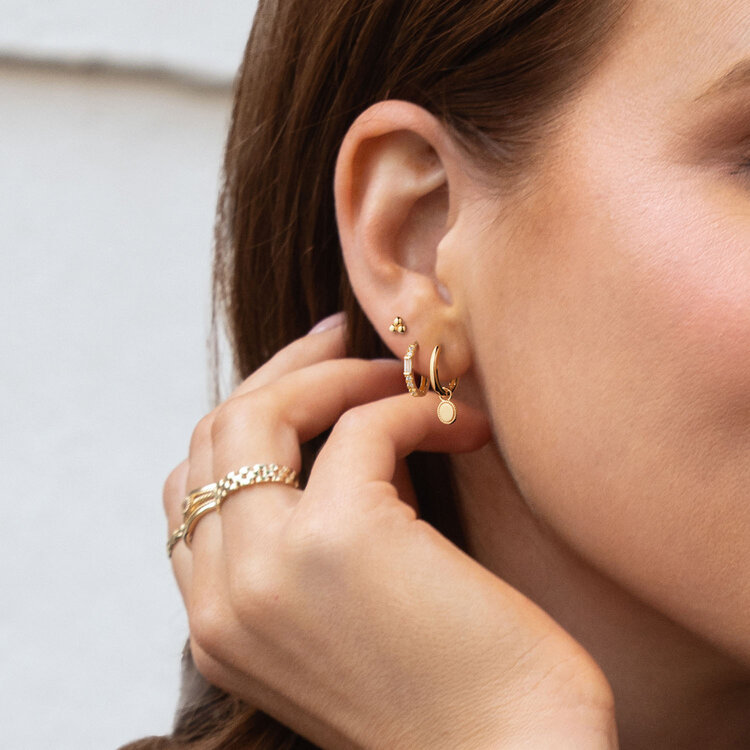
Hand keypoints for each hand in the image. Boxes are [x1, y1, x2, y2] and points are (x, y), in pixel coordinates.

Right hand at [164, 317, 617, 749]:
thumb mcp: (344, 614)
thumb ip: (311, 536)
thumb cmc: (450, 688)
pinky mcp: (340, 538)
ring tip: (401, 377)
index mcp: (217, 623)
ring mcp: (270, 567)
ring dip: (335, 376)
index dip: (250, 419)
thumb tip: (341, 431)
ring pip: (259, 413)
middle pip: (215, 435)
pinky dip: (409, 410)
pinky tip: (462, 428)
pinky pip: (363, 427)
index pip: (193, 486)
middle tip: (347, 344)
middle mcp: (222, 597)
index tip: (309, 379)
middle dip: (283, 374)